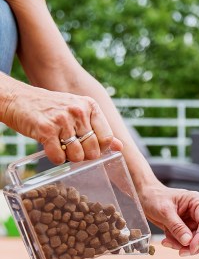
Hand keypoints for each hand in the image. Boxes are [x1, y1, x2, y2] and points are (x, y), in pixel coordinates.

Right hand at [1, 85, 122, 163]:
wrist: (18, 99)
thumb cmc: (51, 109)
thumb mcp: (78, 113)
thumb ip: (99, 129)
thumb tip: (120, 147)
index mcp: (90, 106)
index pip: (107, 137)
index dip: (99, 148)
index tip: (89, 147)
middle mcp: (79, 111)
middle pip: (93, 149)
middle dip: (84, 155)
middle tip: (72, 148)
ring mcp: (62, 119)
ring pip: (77, 155)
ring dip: (69, 157)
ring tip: (61, 146)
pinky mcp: (46, 129)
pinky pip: (59, 157)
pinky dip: (56, 159)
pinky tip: (51, 149)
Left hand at [139, 183, 198, 255]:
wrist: (146, 198)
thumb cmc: (155, 197)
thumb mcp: (164, 211)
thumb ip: (177, 227)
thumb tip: (187, 241)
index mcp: (197, 202)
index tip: (192, 248)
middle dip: (194, 244)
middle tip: (181, 252)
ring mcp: (194, 221)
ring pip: (198, 241)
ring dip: (183, 246)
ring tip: (167, 241)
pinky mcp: (187, 229)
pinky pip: (187, 242)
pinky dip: (177, 245)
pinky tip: (167, 240)